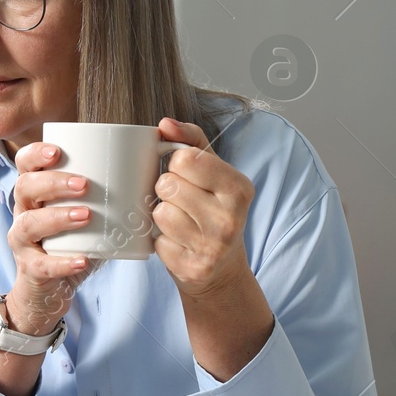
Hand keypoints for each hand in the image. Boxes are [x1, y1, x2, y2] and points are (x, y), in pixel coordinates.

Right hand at [4, 141, 100, 335]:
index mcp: (36, 193)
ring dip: (58, 217)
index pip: (24, 164)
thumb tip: (151, 170)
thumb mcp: (87, 216)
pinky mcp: (30, 269)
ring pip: (29, 223)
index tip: (58, 151)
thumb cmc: (72, 244)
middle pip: (25, 187)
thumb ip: (108, 195)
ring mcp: (23, 242)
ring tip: (85, 215)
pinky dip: (62, 262)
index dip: (36, 154)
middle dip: (53, 182)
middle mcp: (24, 213)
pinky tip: (82, 259)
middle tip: (84, 184)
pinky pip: (41, 264)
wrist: (51, 291)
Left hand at [151, 117, 254, 298]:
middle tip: (182, 203)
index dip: (175, 165)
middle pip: (167, 185)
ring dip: (163, 217)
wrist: (222, 270)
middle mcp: (230, 218)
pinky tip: (179, 244)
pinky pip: (157, 242)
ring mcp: (213, 247)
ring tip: (181, 223)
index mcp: (239, 188)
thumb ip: (190, 141)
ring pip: (160, 213)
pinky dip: (162, 242)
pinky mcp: (193, 269)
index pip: (184, 158)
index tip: (186, 176)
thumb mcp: (212, 172)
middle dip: (167, 192)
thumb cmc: (213, 210)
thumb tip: (165, 124)